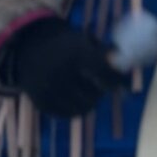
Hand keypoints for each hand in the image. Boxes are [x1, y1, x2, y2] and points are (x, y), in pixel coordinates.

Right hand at [0, 16, 127, 116]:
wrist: (28, 49)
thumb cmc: (66, 46)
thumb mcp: (85, 41)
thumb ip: (107, 55)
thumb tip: (129, 74)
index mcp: (75, 52)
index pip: (106, 74)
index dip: (116, 81)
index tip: (121, 83)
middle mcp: (61, 71)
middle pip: (95, 95)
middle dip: (101, 91)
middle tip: (99, 85)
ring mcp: (49, 89)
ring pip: (84, 108)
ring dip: (90, 101)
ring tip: (84, 89)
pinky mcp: (41, 102)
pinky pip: (68, 115)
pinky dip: (75, 108)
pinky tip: (71, 96)